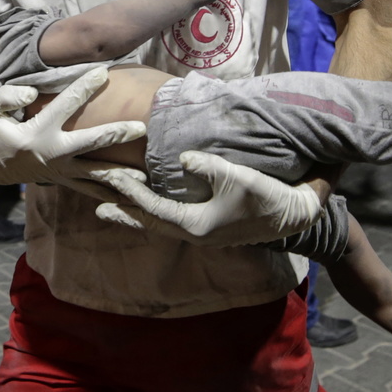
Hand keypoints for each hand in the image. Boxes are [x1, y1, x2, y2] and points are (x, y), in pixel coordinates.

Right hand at [0, 66, 146, 189]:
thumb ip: (5, 97)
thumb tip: (30, 93)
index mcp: (33, 136)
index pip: (64, 107)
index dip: (83, 88)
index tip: (103, 72)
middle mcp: (50, 155)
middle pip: (89, 145)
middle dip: (115, 135)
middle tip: (141, 128)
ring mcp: (57, 172)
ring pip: (93, 175)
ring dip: (119, 176)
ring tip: (145, 178)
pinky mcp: (59, 180)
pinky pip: (87, 189)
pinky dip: (107, 194)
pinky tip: (129, 199)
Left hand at [91, 151, 322, 246]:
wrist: (294, 214)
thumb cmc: (265, 196)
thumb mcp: (236, 176)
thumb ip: (205, 166)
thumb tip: (182, 158)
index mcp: (195, 225)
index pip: (152, 208)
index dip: (130, 192)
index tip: (111, 177)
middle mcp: (194, 234)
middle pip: (150, 223)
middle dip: (125, 213)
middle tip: (97, 208)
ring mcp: (202, 233)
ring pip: (160, 225)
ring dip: (138, 216)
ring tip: (116, 210)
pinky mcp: (210, 228)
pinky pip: (173, 222)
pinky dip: (156, 215)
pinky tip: (152, 208)